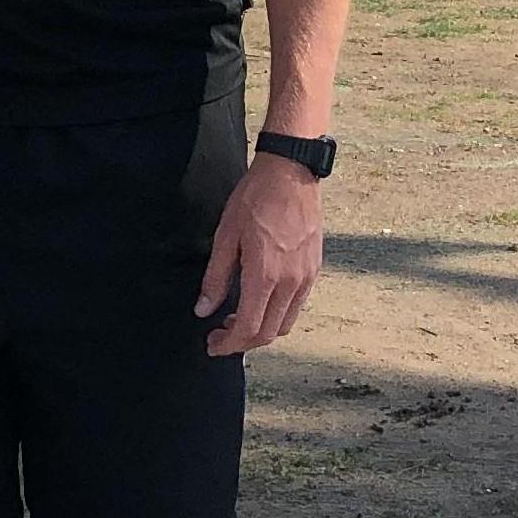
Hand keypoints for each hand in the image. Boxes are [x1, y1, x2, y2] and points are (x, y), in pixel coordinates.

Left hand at [196, 152, 324, 355]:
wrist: (291, 172)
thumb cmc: (256, 198)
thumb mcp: (225, 236)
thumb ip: (215, 278)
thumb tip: (203, 310)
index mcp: (265, 275)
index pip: (248, 328)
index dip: (228, 344)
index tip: (213, 345)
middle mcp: (290, 282)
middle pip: (268, 333)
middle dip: (242, 342)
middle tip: (220, 335)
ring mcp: (306, 276)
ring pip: (285, 323)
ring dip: (260, 330)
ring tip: (238, 318)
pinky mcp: (314, 268)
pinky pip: (296, 305)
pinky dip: (277, 314)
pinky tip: (260, 300)